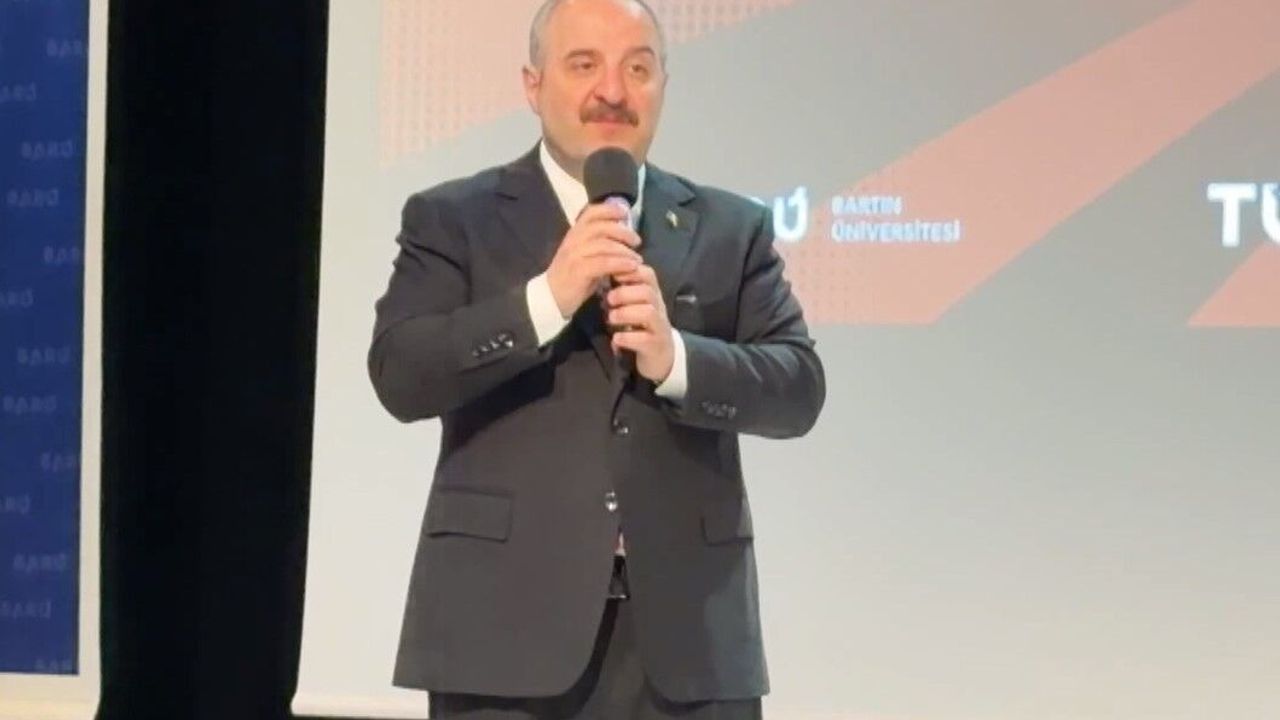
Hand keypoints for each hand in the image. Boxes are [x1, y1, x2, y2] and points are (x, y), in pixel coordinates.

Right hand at [545, 203, 641, 316]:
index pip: (591, 213)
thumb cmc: (571, 276)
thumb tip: (623, 235)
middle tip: (636, 241)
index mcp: (574, 234)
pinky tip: (631, 267)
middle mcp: (573, 241)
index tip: (625, 213)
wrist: (551, 298)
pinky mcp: (579, 271)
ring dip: (625, 250)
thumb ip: (599, 244)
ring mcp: (574, 255)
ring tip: (637, 259)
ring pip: (604, 245)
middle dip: (623, 232)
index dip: (609, 210)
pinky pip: (604, 263)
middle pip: (601, 227)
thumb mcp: (583, 255)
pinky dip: (620, 263)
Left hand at [604, 265, 673, 383]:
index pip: (647, 274)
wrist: (660, 356)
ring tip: (611, 318)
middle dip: (625, 293)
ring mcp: (659, 327)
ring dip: (626, 313)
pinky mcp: (656, 346)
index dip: (629, 272)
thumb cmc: (642, 326)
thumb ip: (623, 291)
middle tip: (608, 299)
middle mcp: (659, 308)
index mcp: (653, 295)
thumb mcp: (635, 306)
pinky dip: (627, 338)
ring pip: (649, 313)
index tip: (611, 275)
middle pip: (647, 292)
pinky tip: (616, 339)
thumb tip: (601, 274)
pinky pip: (644, 339)